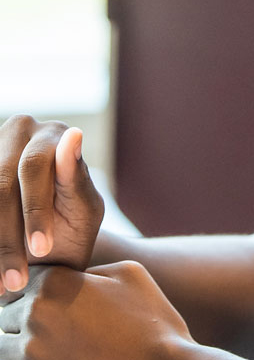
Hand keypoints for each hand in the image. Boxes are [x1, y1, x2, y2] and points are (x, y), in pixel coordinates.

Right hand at [0, 115, 104, 291]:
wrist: (50, 247)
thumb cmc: (74, 224)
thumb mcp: (83, 208)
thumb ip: (76, 177)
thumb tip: (74, 134)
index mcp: (52, 133)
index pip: (33, 168)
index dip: (34, 212)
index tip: (42, 250)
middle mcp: (18, 130)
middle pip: (0, 187)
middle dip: (8, 239)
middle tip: (16, 281)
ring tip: (3, 286)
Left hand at [0, 262, 193, 359]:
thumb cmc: (150, 318)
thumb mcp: (129, 273)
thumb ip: (90, 269)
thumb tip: (73, 277)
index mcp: (55, 284)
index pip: (26, 280)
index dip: (42, 287)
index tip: (60, 297)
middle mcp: (35, 315)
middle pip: (8, 312)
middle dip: (26, 315)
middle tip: (61, 322)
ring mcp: (32, 351)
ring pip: (5, 343)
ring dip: (20, 341)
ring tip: (55, 341)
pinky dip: (29, 357)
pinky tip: (58, 353)